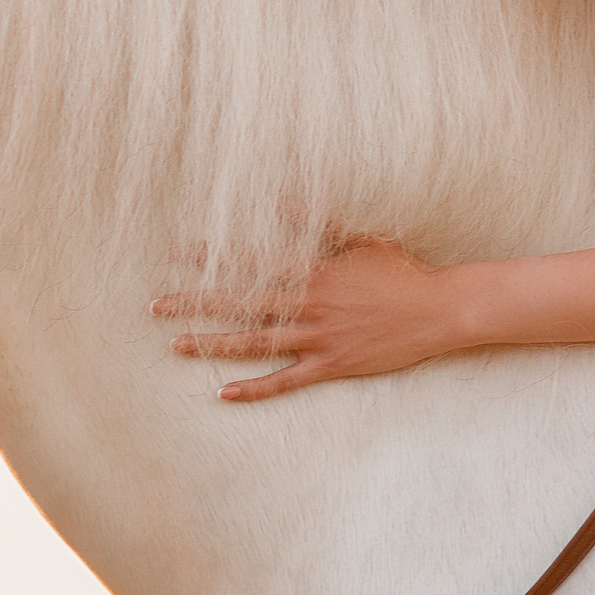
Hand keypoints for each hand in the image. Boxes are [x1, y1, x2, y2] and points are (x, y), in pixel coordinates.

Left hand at [152, 238, 470, 401]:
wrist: (438, 310)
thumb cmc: (400, 272)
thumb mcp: (362, 238)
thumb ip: (321, 222)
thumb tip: (284, 200)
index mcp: (314, 270)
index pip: (252, 262)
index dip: (213, 258)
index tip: (177, 254)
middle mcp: (310, 304)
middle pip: (242, 302)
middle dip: (197, 303)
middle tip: (157, 305)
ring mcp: (319, 338)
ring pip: (255, 342)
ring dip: (213, 344)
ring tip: (176, 345)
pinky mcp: (331, 366)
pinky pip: (286, 380)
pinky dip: (255, 389)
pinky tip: (224, 393)